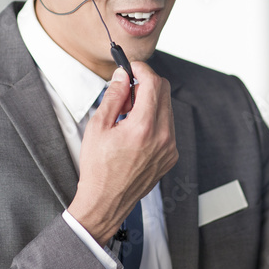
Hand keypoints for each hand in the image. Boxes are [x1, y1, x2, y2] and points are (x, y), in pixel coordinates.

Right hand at [67, 62, 178, 244]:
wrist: (106, 201)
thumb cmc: (98, 167)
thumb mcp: (98, 127)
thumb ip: (113, 96)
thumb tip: (123, 75)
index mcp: (143, 127)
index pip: (153, 82)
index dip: (141, 69)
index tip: (131, 67)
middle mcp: (163, 136)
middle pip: (164, 91)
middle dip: (145, 84)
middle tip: (125, 95)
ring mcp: (170, 147)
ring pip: (167, 108)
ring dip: (149, 103)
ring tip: (127, 118)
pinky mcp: (171, 156)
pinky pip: (168, 126)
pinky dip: (154, 120)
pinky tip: (135, 133)